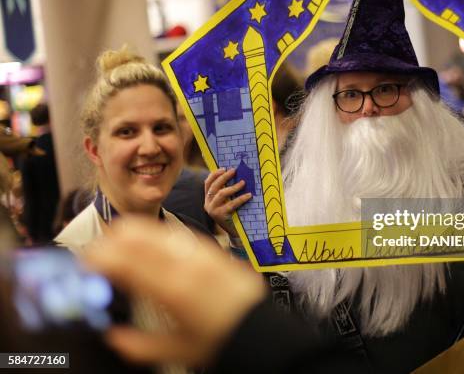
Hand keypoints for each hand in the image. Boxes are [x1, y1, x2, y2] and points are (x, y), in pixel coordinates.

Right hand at [84, 216, 264, 366]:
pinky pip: (175, 232)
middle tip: (100, 258)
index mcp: (172, 288)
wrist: (262, 329)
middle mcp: (185, 262)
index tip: (85, 265)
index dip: (96, 257)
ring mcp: (200, 251)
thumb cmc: (224, 340)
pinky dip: (155, 236)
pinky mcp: (211, 249)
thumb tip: (113, 336)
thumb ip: (138, 345)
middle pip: (134, 232)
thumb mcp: (177, 351)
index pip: (122, 258)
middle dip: (109, 240)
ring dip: (131, 235)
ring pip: (154, 227)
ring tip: (122, 252)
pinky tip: (151, 251)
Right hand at [204, 168, 251, 235]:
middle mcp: (208, 204)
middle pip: (214, 186)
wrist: (235, 232)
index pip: (207, 183)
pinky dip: (241, 198)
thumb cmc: (234, 213)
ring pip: (221, 194)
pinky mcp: (220, 216)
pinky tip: (249, 195)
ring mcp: (212, 210)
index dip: (214, 174)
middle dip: (224, 177)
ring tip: (243, 183)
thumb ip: (227, 191)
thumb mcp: (227, 201)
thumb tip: (236, 175)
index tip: (224, 168)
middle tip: (234, 171)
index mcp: (208, 199)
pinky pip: (231, 204)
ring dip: (233, 187)